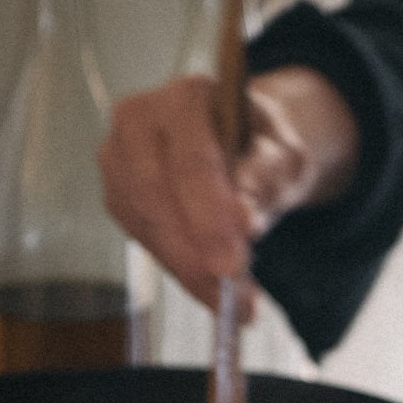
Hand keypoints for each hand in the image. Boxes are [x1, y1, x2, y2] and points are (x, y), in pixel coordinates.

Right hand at [98, 66, 358, 315]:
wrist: (247, 147)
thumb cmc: (266, 146)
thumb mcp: (284, 156)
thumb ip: (266, 179)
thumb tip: (245, 220)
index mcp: (185, 98)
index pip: (190, 161)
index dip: (208, 217)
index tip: (230, 265)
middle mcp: (138, 121)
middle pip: (155, 194)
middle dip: (194, 253)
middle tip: (233, 298)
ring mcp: (119, 159)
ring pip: (145, 224)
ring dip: (189, 271)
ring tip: (235, 304)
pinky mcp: (119, 196)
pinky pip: (144, 240)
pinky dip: (180, 271)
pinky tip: (212, 291)